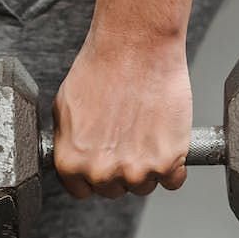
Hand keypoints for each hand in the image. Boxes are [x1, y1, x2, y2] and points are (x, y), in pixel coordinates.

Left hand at [52, 35, 191, 198]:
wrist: (135, 48)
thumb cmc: (101, 69)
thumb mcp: (65, 108)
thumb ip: (67, 142)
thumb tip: (73, 156)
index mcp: (71, 162)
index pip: (82, 190)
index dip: (92, 175)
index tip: (102, 162)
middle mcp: (101, 172)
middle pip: (114, 190)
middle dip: (119, 169)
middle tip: (126, 140)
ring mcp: (137, 169)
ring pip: (144, 185)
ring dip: (147, 166)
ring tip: (145, 132)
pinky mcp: (168, 161)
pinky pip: (173, 180)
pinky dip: (173, 165)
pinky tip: (165, 139)